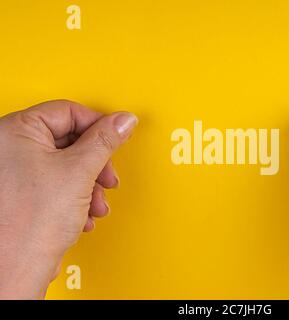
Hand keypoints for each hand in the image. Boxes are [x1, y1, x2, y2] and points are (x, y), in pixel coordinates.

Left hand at [0, 100, 136, 298]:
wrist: (17, 267)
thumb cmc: (30, 223)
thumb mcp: (80, 171)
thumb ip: (105, 141)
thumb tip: (123, 121)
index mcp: (16, 131)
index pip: (69, 111)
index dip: (99, 125)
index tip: (118, 136)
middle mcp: (11, 148)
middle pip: (70, 140)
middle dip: (96, 163)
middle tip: (107, 176)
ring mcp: (17, 172)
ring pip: (68, 165)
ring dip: (90, 184)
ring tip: (96, 202)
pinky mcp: (26, 193)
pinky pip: (60, 183)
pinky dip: (78, 196)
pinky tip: (83, 213)